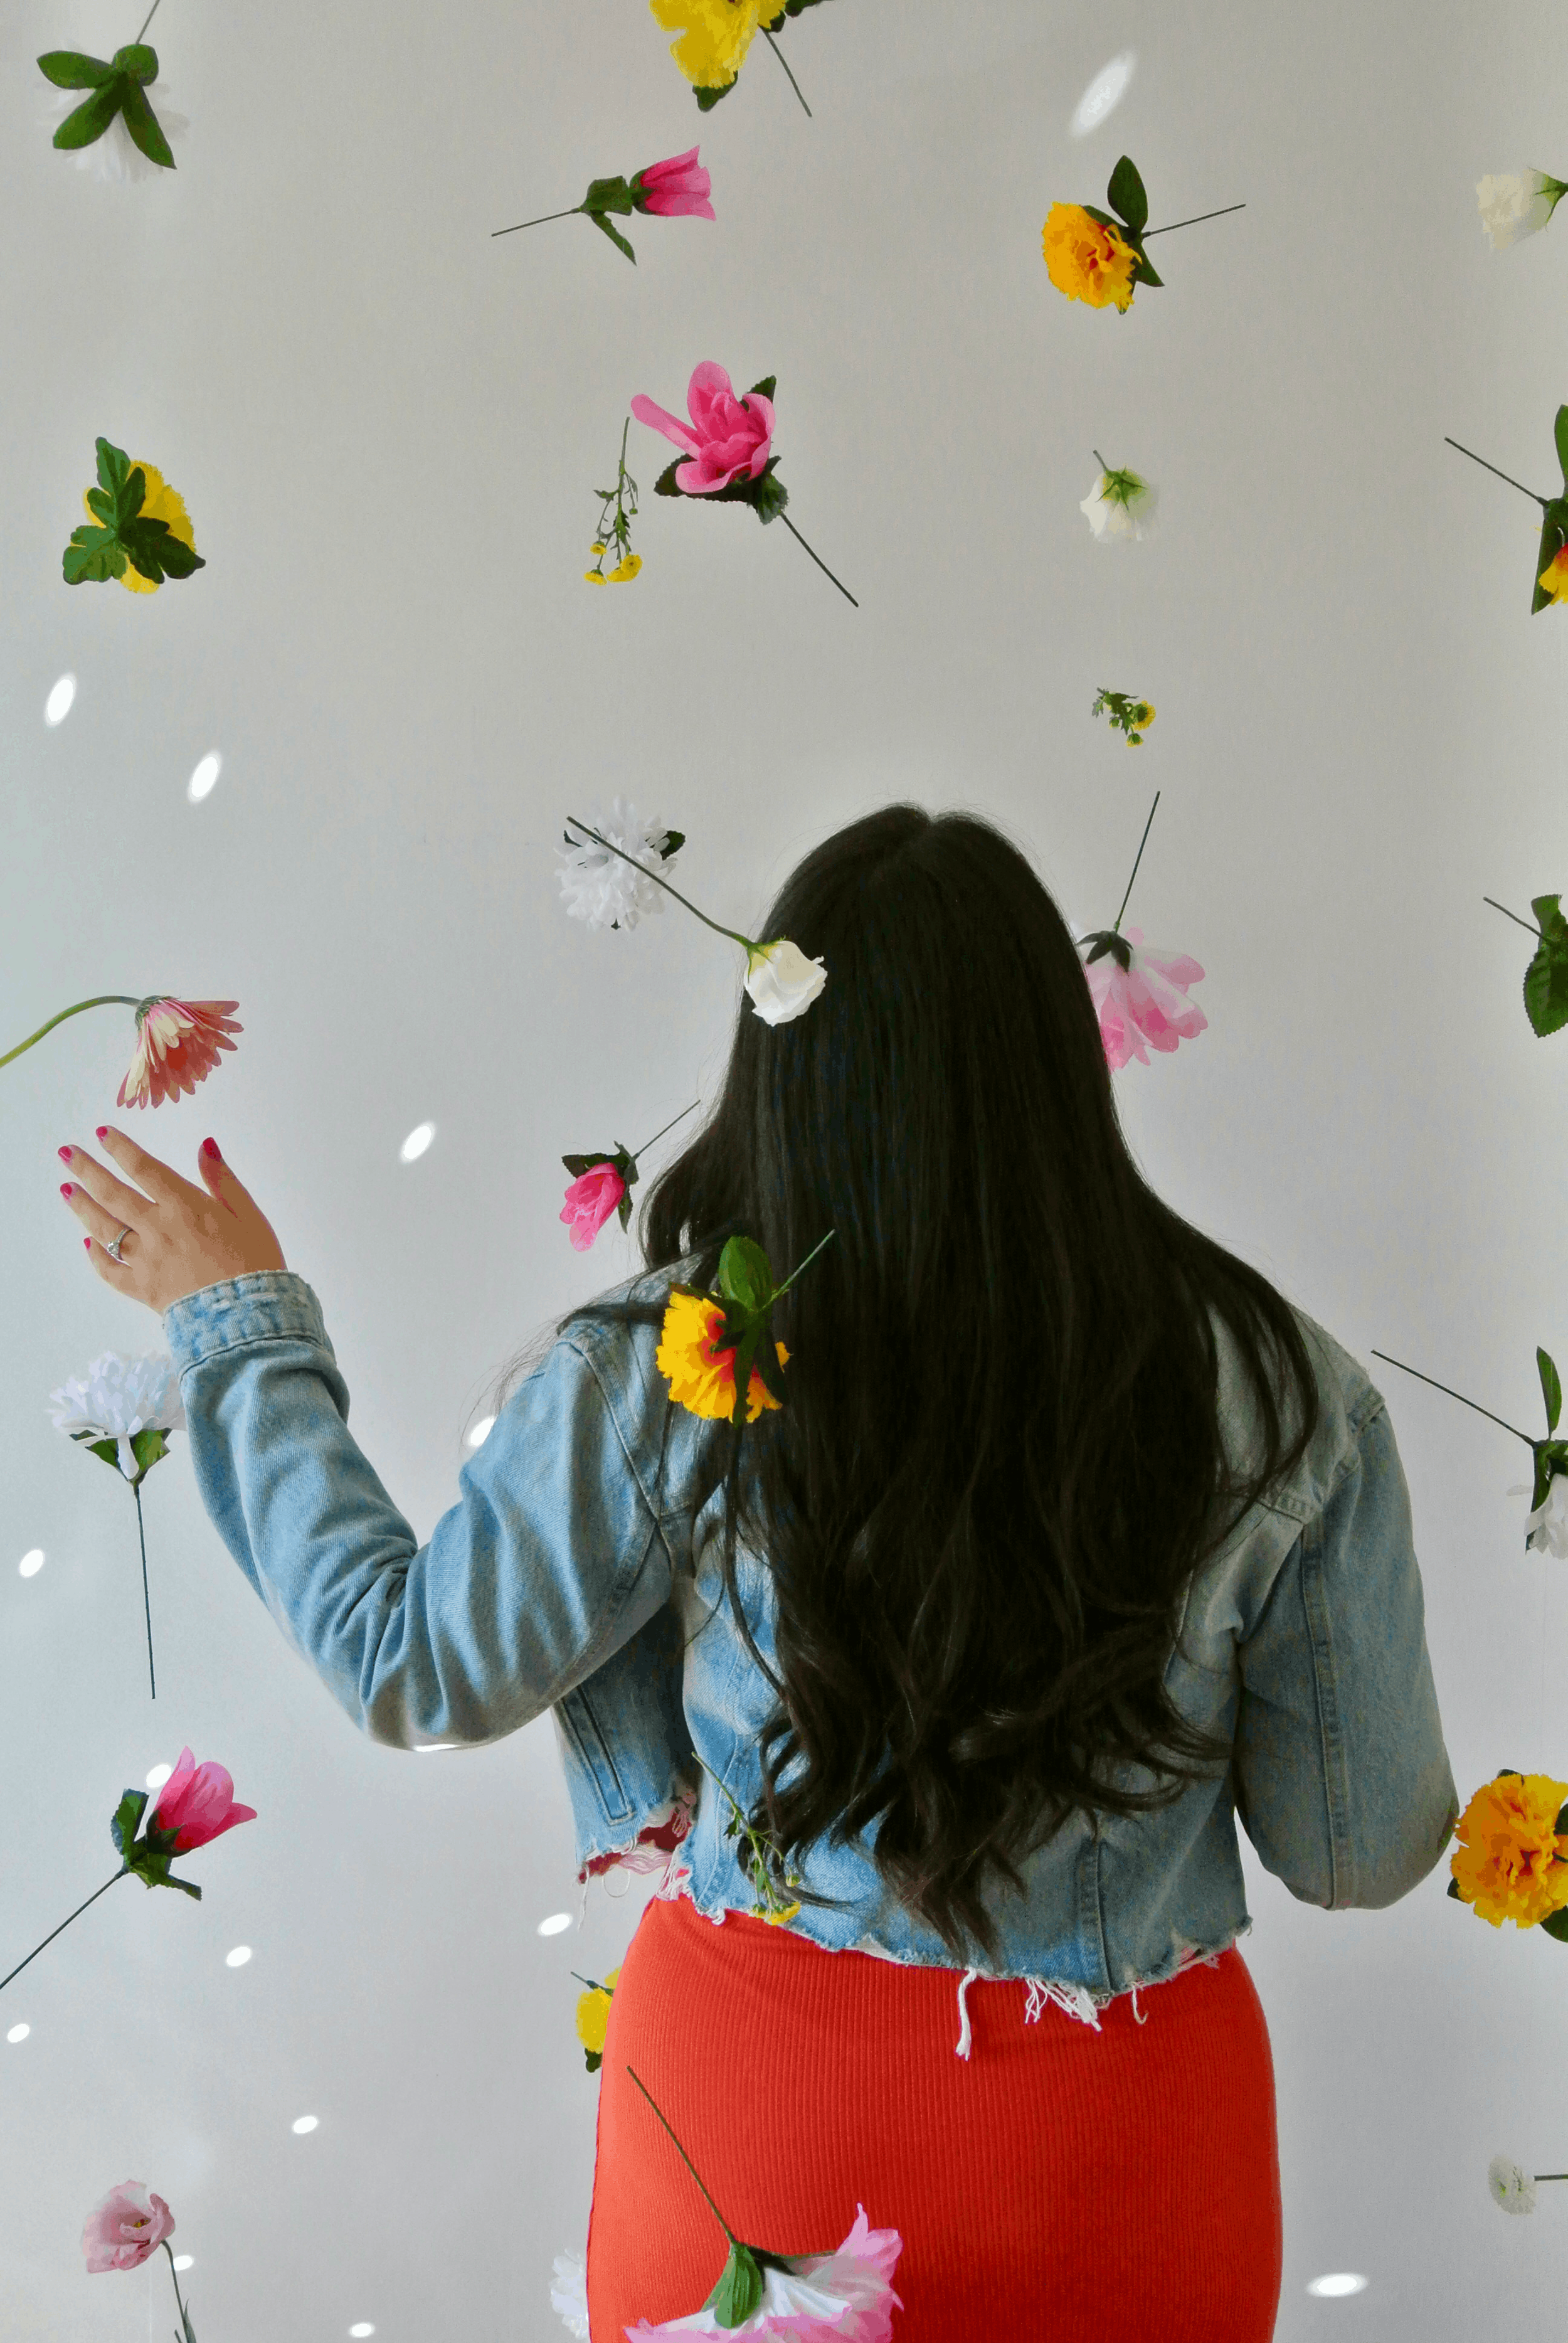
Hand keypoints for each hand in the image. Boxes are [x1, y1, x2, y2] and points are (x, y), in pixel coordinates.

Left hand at [58, 1127, 285, 1313]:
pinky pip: (109, 1270)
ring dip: (82, 1207)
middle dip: (87, 1170)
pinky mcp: (142, 1289)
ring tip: (67, 1190)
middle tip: (66, 1154)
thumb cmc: (256, 1264)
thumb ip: (222, 1180)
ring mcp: (145, 1260)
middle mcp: (157, 1229)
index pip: (143, 1168)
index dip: (120, 1148)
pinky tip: (87, 1243)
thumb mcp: (249, 1214)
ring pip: (104, 1229)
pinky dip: (96, 1256)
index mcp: (185, 1206)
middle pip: (113, 1194)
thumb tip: (204, 1145)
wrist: (248, 1317)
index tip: (102, 1134)